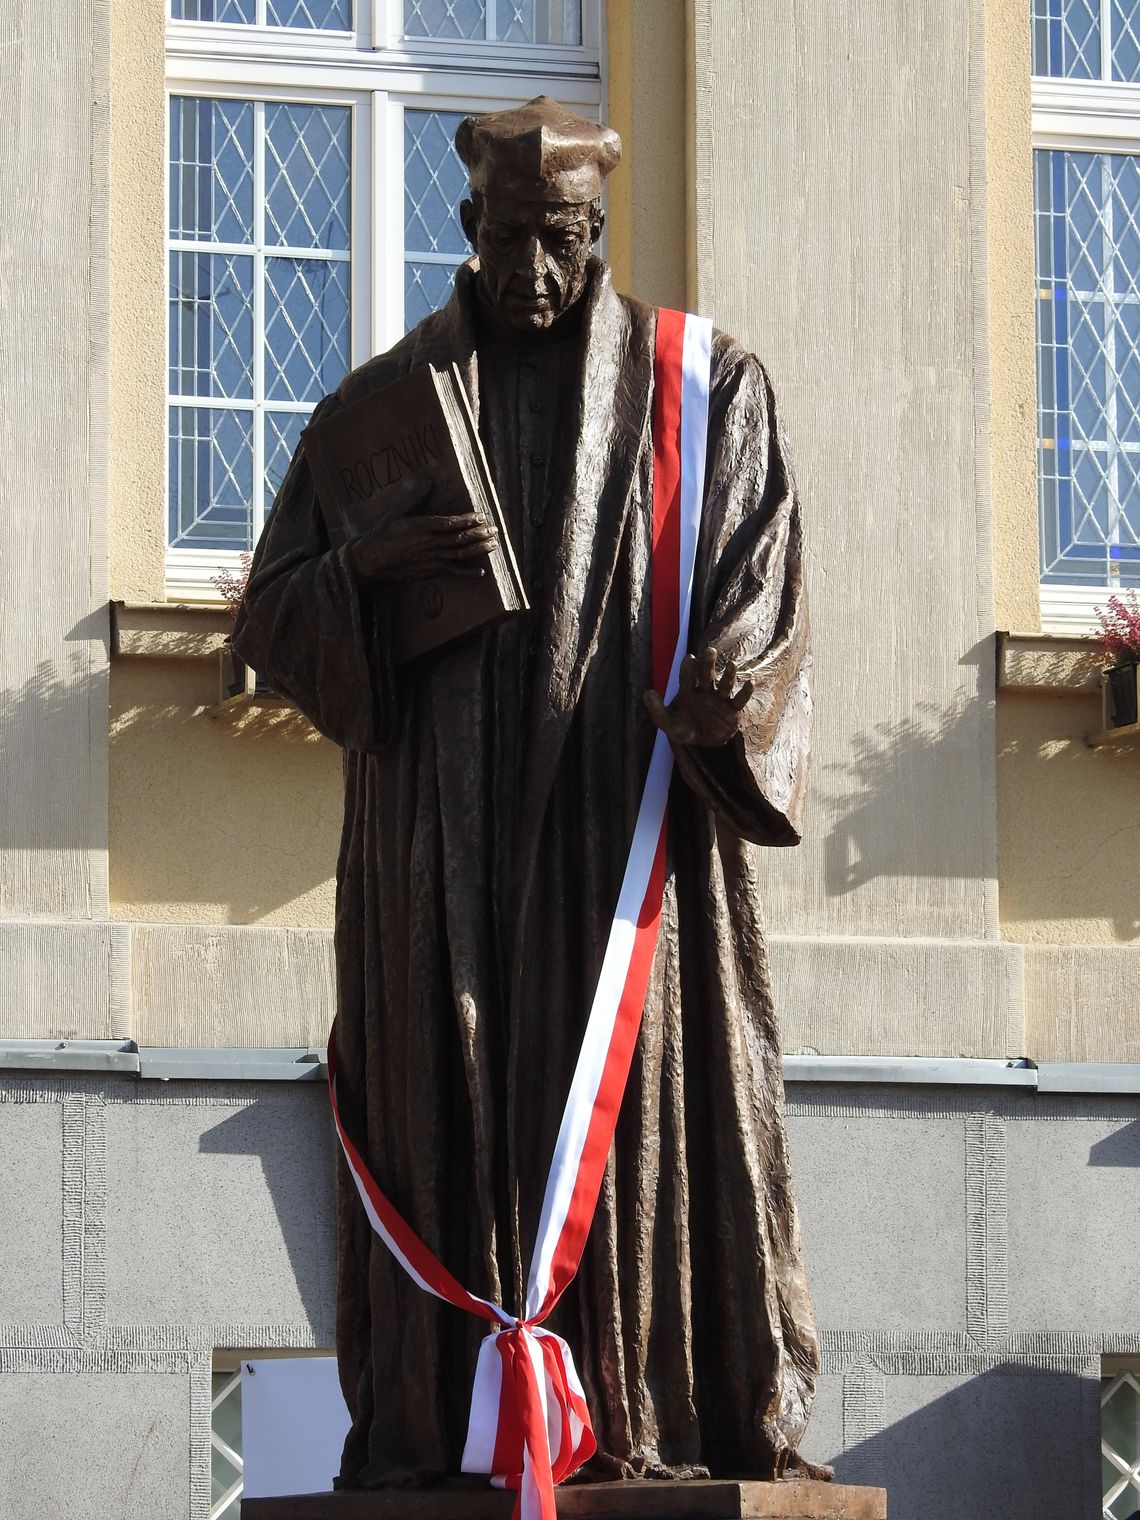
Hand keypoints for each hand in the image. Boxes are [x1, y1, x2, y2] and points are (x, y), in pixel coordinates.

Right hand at [348, 476, 496, 582]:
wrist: (373, 559)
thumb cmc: (384, 533)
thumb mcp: (397, 511)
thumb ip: (414, 497)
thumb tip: (428, 481)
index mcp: (422, 527)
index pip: (450, 523)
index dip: (468, 520)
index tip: (482, 516)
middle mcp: (430, 544)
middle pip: (460, 539)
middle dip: (479, 534)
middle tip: (495, 529)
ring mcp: (432, 559)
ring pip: (460, 554)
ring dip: (479, 549)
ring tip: (493, 544)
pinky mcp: (431, 571)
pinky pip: (453, 572)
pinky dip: (468, 573)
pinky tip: (482, 572)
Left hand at [642, 646, 753, 747]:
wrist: (703, 742)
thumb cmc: (685, 729)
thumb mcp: (668, 724)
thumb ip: (657, 710)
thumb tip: (646, 692)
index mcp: (688, 691)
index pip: (687, 677)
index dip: (688, 668)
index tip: (690, 658)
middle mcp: (705, 691)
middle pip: (707, 675)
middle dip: (708, 663)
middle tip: (710, 650)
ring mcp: (719, 699)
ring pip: (725, 685)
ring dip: (729, 675)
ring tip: (732, 664)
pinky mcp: (732, 710)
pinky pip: (739, 700)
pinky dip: (745, 693)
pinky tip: (749, 683)